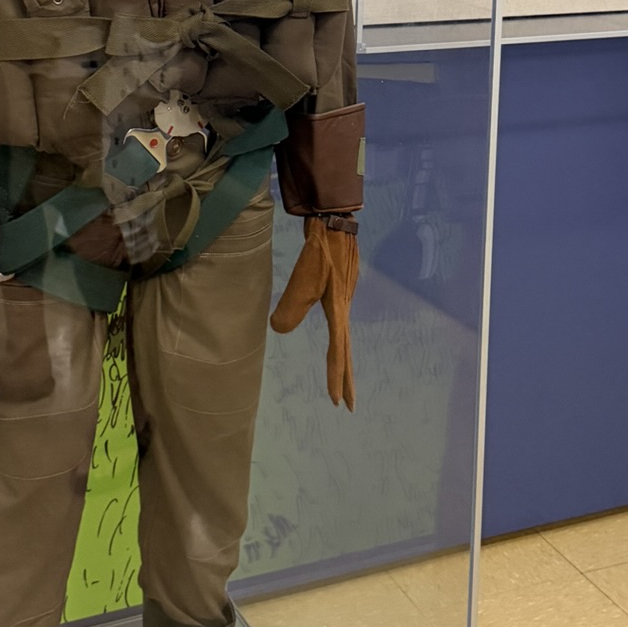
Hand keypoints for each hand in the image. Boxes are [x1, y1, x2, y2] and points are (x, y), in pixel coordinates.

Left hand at [270, 217, 359, 410]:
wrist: (334, 221)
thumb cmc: (319, 248)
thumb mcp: (303, 277)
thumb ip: (292, 305)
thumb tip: (278, 329)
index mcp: (338, 308)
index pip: (338, 350)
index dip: (336, 376)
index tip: (338, 401)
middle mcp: (344, 305)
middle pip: (345, 349)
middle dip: (346, 378)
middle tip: (349, 405)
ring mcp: (345, 296)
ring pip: (343, 335)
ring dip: (342, 359)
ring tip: (341, 379)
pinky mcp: (342, 288)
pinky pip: (340, 321)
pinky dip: (339, 339)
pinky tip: (336, 337)